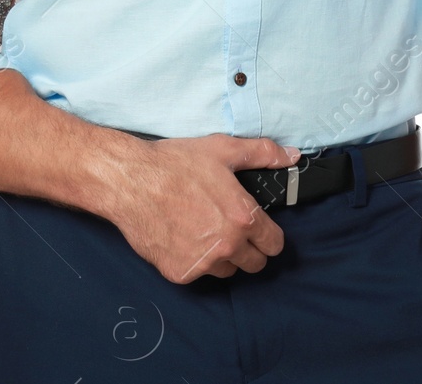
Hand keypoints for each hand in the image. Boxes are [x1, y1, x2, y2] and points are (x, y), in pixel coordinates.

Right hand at [106, 134, 299, 282]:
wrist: (129, 180)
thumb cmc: (174, 163)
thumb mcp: (221, 149)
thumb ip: (262, 153)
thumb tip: (292, 156)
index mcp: (243, 218)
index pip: (274, 245)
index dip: (267, 234)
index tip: (255, 227)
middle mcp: (227, 246)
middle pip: (255, 263)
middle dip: (247, 247)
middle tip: (227, 227)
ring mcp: (203, 262)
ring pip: (227, 270)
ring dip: (222, 256)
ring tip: (202, 230)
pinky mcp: (180, 273)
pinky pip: (198, 273)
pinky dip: (193, 260)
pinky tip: (180, 236)